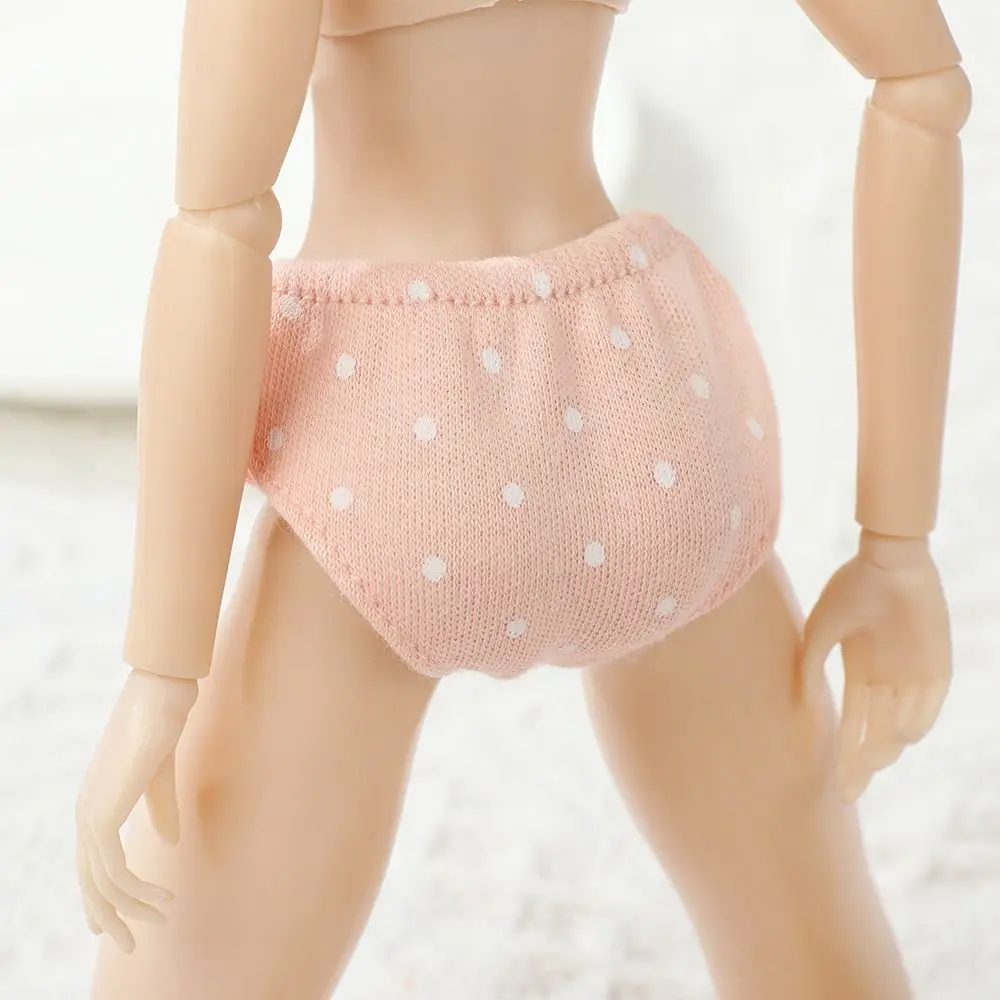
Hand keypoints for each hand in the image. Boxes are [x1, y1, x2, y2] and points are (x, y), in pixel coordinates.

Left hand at [74, 668, 197, 951]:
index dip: (101, 899)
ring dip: (133, 907)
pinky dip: (137, 890)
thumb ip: (160, 808)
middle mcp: (86, 812)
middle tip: (135, 944)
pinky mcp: (103, 813)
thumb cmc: (163, 725)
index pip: (90, 864)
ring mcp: (90, 813)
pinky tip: (163, 894)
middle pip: (89, 882)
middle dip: (111, 917)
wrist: (161, 694)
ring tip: (164, 915)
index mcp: (95, 802)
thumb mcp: (162, 776)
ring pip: (102, 882)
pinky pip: (113, 869)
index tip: (115, 927)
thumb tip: (167, 843)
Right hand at [800, 529, 951, 802]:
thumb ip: (808, 668)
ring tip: (871, 760)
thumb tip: (801, 706)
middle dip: (861, 764)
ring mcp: (912, 673)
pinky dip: (915, 721)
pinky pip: (928, 704)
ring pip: (899, 723)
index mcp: (860, 670)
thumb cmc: (850, 590)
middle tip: (847, 795)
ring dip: (885, 744)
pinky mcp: (937, 665)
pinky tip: (899, 736)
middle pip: (874, 733)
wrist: (889, 562)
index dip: (843, 752)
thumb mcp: (819, 631)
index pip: (852, 722)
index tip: (833, 784)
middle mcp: (887, 678)